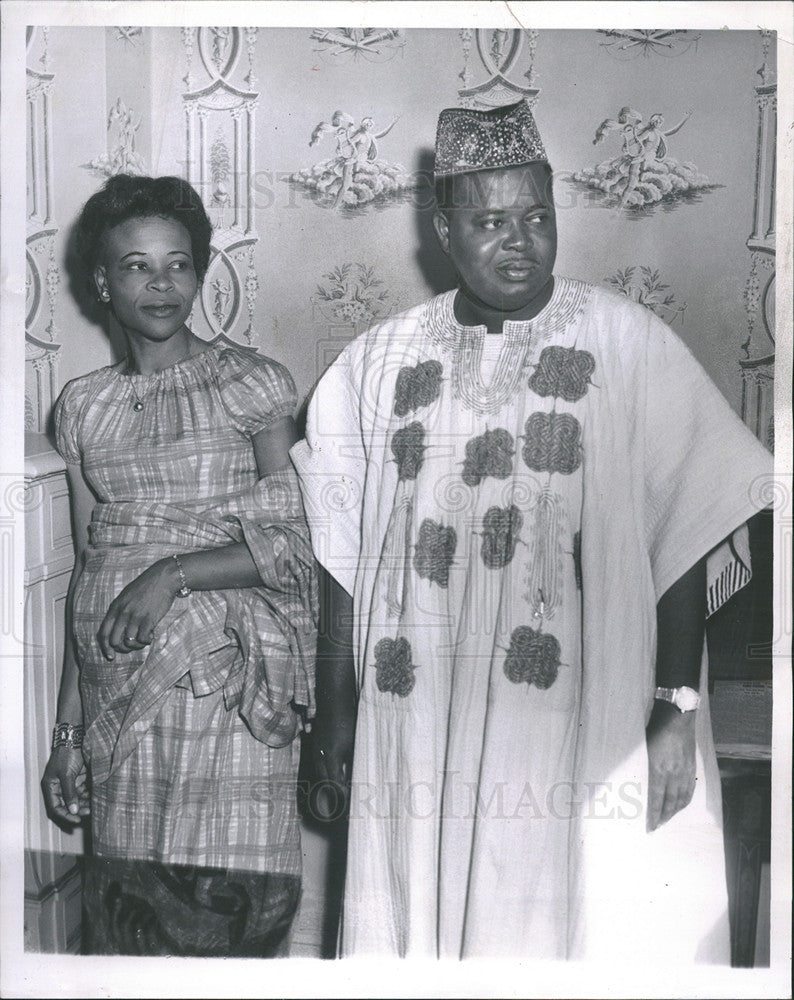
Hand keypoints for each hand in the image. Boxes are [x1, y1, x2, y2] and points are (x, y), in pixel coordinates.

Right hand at [41, 746, 89, 825]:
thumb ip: (70, 793)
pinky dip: (89, 795)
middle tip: (89, 812)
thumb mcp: (67, 774)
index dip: (66, 815)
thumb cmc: (67, 753)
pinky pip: (84, 791)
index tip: (77, 820)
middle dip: (78, 809)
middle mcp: (60, 786)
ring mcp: (70, 782)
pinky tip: (96, 798)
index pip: (56, 807)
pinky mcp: (80, 778)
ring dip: (85, 803)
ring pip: (78, 799)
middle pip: (67, 804)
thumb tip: (74, 810)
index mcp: (51, 786)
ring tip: (94, 806)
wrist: (76, 737)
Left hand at [98, 558, 179, 659]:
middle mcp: (122, 613)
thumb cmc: (146, 586)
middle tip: (132, 647)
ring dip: (136, 645)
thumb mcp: (127, 595)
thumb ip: (120, 610)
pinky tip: (151, 635)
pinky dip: (146, 641)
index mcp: (115, 607)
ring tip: (143, 640)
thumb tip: (117, 628)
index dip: (105, 647)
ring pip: (129, 642)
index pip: (103, 633)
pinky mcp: (148, 619)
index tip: (110, 656)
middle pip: (115, 641)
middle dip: (122, 649)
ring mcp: (135, 616)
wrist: (163, 578)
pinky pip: (143, 639)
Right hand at [307, 712, 354, 822]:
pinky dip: (326, 773)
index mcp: (331, 758)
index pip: (336, 784)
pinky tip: (334, 773)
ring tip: (340, 791)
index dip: (342, 796)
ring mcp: (316, 750)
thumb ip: (355, 760)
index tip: (350, 804)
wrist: (333, 702)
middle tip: (344, 803)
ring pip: (320, 773)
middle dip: (334, 794)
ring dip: (329, 783)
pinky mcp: (315, 745)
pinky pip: (319, 764)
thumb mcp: (356, 742)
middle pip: (325, 782)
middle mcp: (320, 756)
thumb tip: (359, 776)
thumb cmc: (348, 720)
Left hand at [645, 700, 695, 830]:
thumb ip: (643, 765)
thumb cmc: (655, 728)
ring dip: (674, 812)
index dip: (654, 815)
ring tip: (667, 819)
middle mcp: (674, 773)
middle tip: (657, 827)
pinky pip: (690, 790)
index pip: (656, 799)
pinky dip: (685, 801)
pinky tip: (680, 805)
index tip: (649, 827)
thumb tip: (636, 781)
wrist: (677, 716)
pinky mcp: (692, 767)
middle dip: (663, 817)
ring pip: (682, 799)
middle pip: (670, 803)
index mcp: (659, 768)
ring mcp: (685, 771)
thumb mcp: (643, 747)